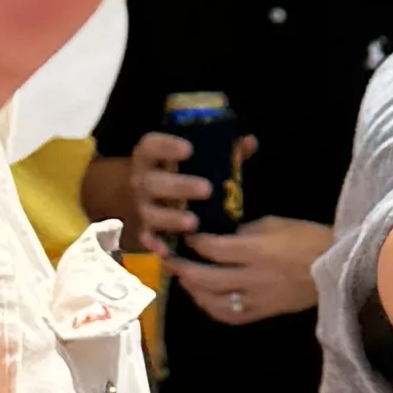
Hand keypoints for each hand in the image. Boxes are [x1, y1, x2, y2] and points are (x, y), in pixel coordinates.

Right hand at [110, 131, 215, 262]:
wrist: (163, 195)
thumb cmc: (187, 171)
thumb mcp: (202, 157)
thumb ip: (224, 150)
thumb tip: (249, 141)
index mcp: (151, 156)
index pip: (151, 146)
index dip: (166, 146)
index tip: (189, 149)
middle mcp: (142, 180)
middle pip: (153, 182)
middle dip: (179, 186)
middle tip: (207, 189)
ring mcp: (143, 206)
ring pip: (150, 212)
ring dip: (170, 218)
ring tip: (194, 222)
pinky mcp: (147, 229)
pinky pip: (147, 238)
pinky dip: (155, 244)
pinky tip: (168, 251)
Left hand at [172, 207, 333, 329]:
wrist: (338, 267)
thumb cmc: (308, 237)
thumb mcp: (275, 223)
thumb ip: (244, 233)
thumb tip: (220, 238)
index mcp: (257, 250)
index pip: (213, 248)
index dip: (194, 242)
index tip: (185, 236)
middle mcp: (253, 277)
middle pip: (206, 277)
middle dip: (183, 268)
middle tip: (169, 259)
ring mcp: (258, 298)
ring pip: (214, 301)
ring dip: (193, 290)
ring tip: (184, 279)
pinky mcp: (264, 312)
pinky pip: (231, 316)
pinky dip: (211, 308)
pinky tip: (203, 299)